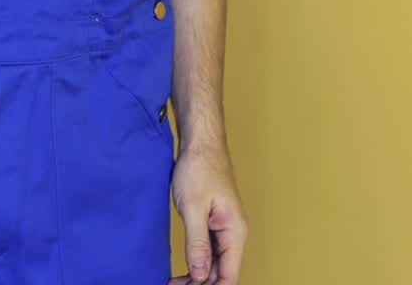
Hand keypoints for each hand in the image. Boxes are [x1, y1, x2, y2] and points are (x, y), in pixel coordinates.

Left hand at [167, 142, 247, 284]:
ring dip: (197, 275)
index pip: (228, 276)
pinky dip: (196, 260)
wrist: (201, 140)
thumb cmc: (200, 166)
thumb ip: (198, 243)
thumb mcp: (193, 207)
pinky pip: (209, 249)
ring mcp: (224, 227)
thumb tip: (199, 275)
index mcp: (235, 232)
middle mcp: (234, 233)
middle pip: (221, 272)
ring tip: (175, 282)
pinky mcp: (213, 221)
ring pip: (214, 262)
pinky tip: (183, 267)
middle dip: (200, 284)